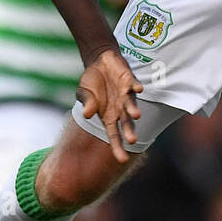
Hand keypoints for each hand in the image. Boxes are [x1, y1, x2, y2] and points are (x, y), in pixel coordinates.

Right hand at [77, 49, 142, 163]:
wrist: (100, 61)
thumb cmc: (92, 82)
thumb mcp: (83, 93)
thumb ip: (86, 103)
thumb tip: (88, 113)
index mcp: (108, 116)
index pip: (114, 135)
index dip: (118, 147)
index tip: (122, 159)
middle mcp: (120, 108)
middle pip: (126, 123)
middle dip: (129, 132)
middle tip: (132, 141)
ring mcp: (126, 95)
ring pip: (131, 105)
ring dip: (133, 110)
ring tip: (136, 115)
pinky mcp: (129, 80)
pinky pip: (134, 85)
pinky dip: (136, 87)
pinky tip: (138, 89)